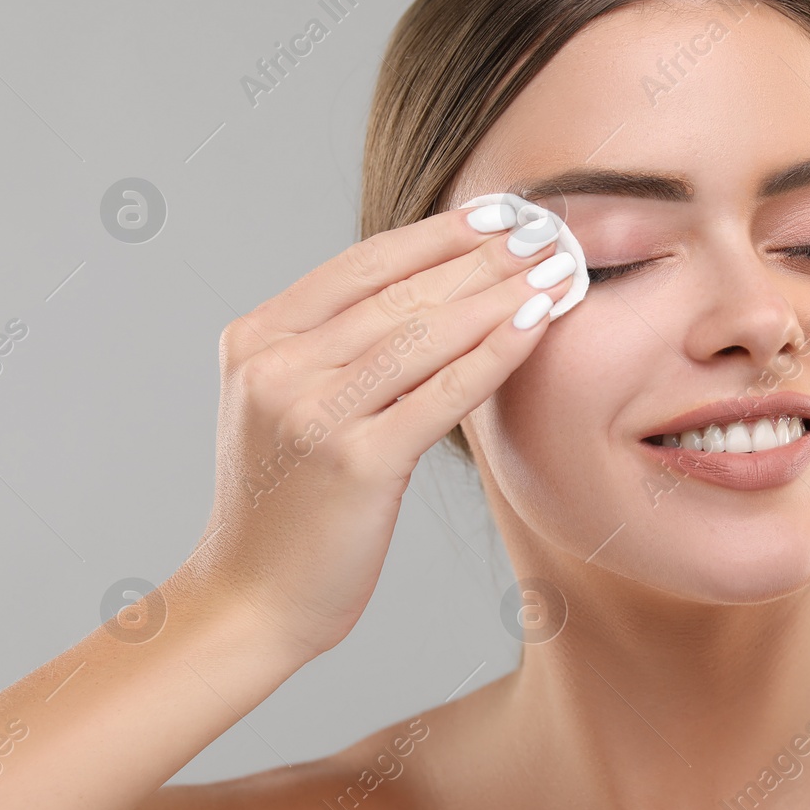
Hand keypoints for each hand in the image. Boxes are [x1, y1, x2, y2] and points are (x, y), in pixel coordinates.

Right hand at [186, 199, 579, 660]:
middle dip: (482, 256)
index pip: (362, 265)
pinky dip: (496, 351)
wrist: (251, 599)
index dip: (437, 233)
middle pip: (400, 292)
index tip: (498, 211)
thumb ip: (336, 348)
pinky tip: (536, 322)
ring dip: (501, 292)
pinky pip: (442, 392)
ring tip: (557, 267)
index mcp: (256, 340)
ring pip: (424, 334)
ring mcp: (312, 413)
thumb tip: (431, 289)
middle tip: (546, 229)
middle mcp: (276, 366)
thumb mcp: (288, 405)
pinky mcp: (354, 461)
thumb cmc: (286, 505)